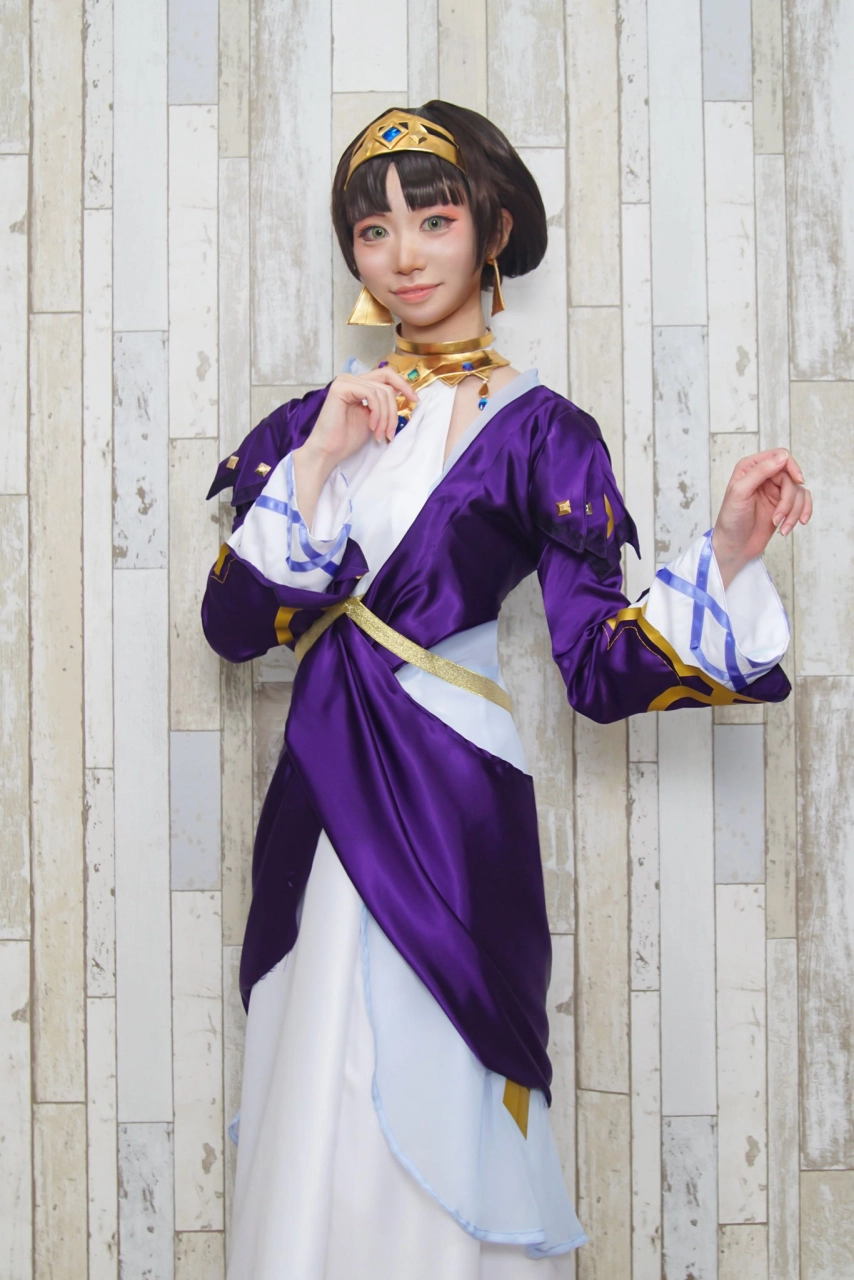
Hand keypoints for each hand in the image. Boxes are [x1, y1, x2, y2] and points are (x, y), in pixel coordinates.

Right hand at [298, 366, 415, 470]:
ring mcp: (345, 381)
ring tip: (380, 434)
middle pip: (387, 381)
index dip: (404, 385)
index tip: (415, 401)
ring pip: (382, 391)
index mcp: (359, 384)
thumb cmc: (347, 438)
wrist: (329, 451)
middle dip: (395, 407)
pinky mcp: (341, 387)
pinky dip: (377, 413)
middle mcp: (351, 379)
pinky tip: (372, 427)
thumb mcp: (374, 417)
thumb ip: (384, 404)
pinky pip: (372, 394)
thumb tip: (405, 395)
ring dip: (386, 416)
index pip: (387, 375)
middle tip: (392, 430)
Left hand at [712, 449, 812, 586]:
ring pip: (799, 492)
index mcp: (750, 468)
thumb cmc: (731, 520)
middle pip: (792, 477)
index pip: (780, 456)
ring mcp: (775, 491)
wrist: (735, 547)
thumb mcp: (740, 492)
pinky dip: (802, 512)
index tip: (798, 481)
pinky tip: (798, 523)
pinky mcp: (783, 505)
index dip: (792, 467)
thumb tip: (782, 457)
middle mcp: (764, 476)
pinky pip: (803, 501)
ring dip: (794, 512)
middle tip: (778, 519)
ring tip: (782, 528)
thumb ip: (759, 472)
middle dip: (789, 501)